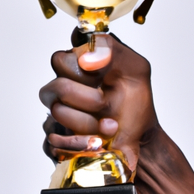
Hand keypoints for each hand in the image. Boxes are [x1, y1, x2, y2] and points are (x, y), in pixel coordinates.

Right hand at [39, 30, 159, 170]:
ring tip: (111, 126)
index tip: (105, 77)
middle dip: (90, 98)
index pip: (61, 60)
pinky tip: (98, 142)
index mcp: (76, 68)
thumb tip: (86, 59)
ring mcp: (57, 115)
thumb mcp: (135, 68)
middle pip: (57, 87)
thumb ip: (111, 50)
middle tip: (107, 103)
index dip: (85, 71)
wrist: (140, 136)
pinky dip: (79, 144)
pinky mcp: (54, 140)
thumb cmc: (134, 102)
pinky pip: (53, 141)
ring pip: (57, 113)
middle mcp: (62, 89)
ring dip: (89, 122)